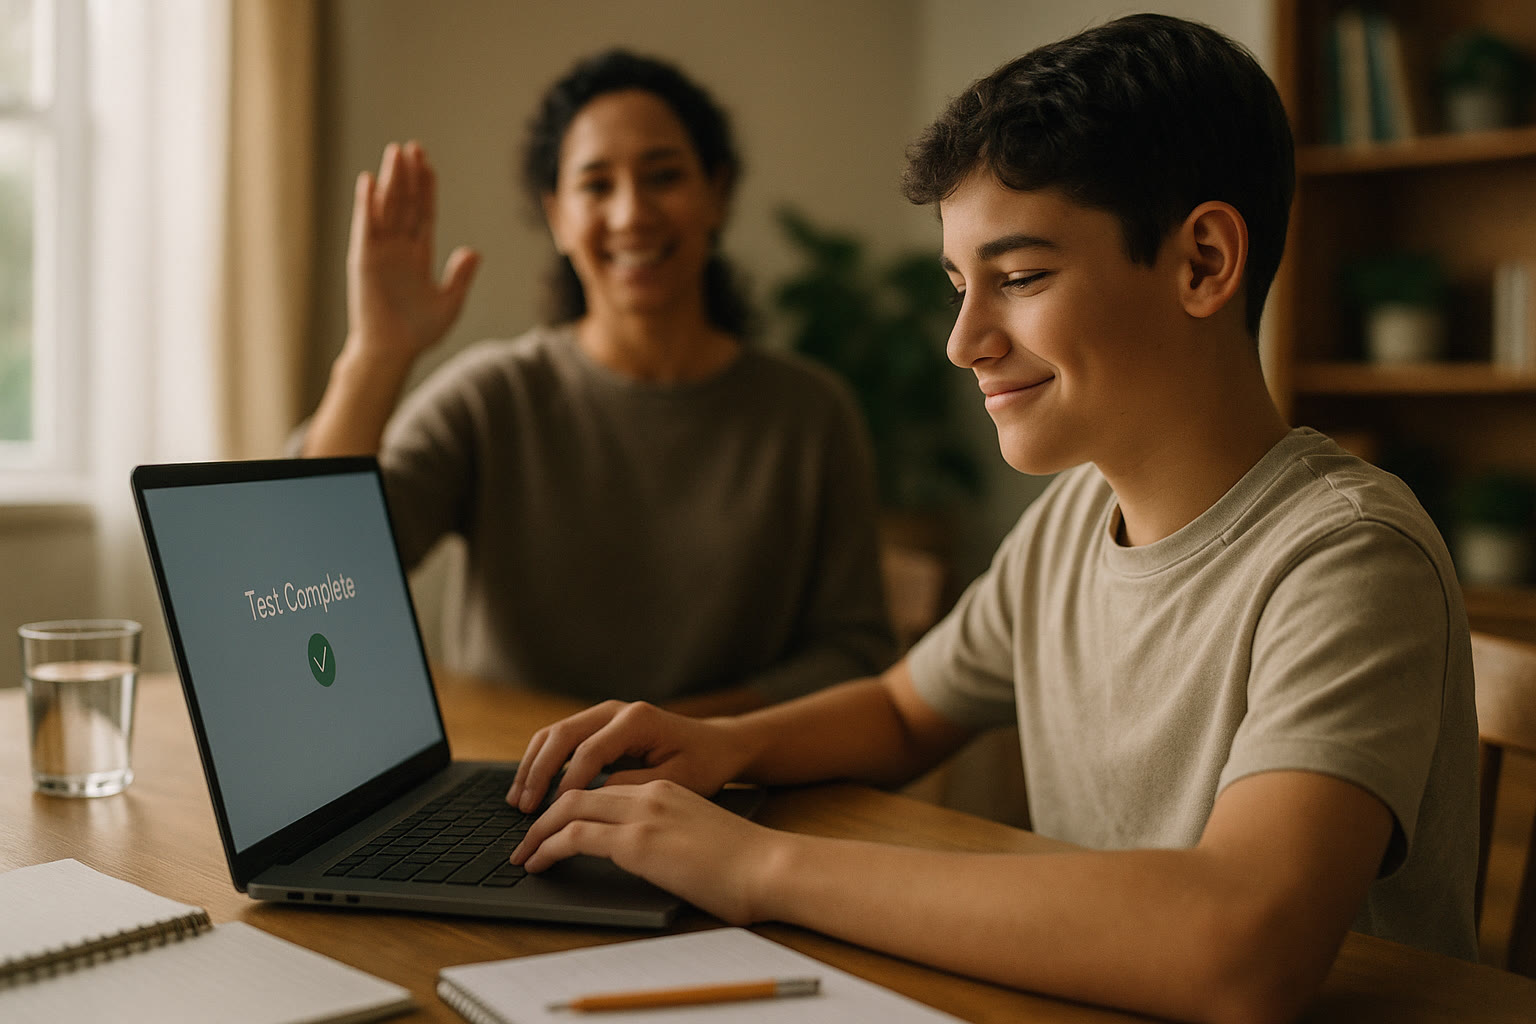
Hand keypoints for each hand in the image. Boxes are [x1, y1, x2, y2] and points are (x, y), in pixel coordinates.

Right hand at [346, 141, 478, 365]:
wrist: (392, 350)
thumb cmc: (419, 331)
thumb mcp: (449, 303)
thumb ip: (460, 276)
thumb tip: (473, 251)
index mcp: (420, 254)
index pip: (424, 212)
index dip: (426, 188)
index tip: (427, 163)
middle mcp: (400, 247)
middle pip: (405, 203)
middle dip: (408, 175)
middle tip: (411, 147)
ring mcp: (381, 251)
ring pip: (387, 207)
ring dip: (390, 181)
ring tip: (394, 152)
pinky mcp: (363, 258)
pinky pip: (366, 226)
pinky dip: (366, 204)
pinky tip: (368, 181)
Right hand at [507, 700, 747, 813]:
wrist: (717, 746)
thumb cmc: (702, 764)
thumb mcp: (676, 781)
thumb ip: (636, 785)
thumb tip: (595, 794)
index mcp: (637, 720)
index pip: (590, 751)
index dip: (569, 783)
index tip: (553, 812)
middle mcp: (616, 711)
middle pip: (562, 735)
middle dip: (539, 772)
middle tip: (523, 807)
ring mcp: (605, 716)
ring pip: (554, 734)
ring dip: (532, 766)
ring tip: (517, 800)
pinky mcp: (599, 727)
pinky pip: (561, 740)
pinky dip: (541, 761)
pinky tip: (529, 787)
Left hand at [510, 780, 784, 924]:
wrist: (770, 866)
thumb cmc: (746, 863)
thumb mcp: (699, 836)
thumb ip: (669, 837)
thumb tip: (651, 860)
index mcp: (666, 791)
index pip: (603, 791)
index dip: (570, 807)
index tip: (552, 828)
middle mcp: (650, 793)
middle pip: (578, 793)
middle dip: (543, 814)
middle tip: (524, 839)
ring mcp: (643, 814)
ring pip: (569, 809)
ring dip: (538, 831)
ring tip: (523, 854)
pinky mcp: (638, 841)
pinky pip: (575, 837)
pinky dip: (548, 848)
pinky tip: (539, 863)